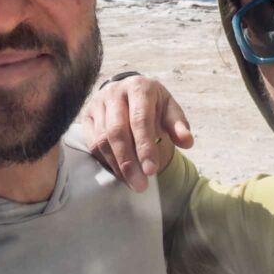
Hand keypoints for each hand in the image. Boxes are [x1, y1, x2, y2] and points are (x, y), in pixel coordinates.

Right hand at [82, 75, 193, 192]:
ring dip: (117, 165)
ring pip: (102, 139)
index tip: (151, 171)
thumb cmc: (152, 104)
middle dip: (128, 161)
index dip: (145, 146)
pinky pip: (92, 143)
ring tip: (132, 183)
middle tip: (140, 185)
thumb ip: (178, 125)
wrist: (128, 91)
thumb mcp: (169, 109)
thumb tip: (187, 141)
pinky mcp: (86, 115)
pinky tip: (119, 173)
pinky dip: (105, 161)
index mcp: (139, 87)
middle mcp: (114, 92)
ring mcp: (97, 103)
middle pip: (117, 131)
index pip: (140, 119)